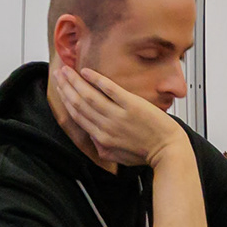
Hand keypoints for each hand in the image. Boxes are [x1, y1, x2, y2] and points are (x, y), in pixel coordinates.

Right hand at [54, 65, 182, 166]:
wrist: (169, 151)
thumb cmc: (148, 153)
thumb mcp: (119, 157)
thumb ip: (103, 148)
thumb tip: (93, 139)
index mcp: (102, 138)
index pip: (78, 116)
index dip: (66, 100)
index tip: (61, 89)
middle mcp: (106, 126)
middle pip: (79, 103)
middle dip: (66, 87)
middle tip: (58, 74)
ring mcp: (118, 115)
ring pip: (89, 96)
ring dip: (75, 81)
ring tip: (66, 70)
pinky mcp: (132, 105)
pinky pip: (110, 90)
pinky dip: (96, 80)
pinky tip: (86, 71)